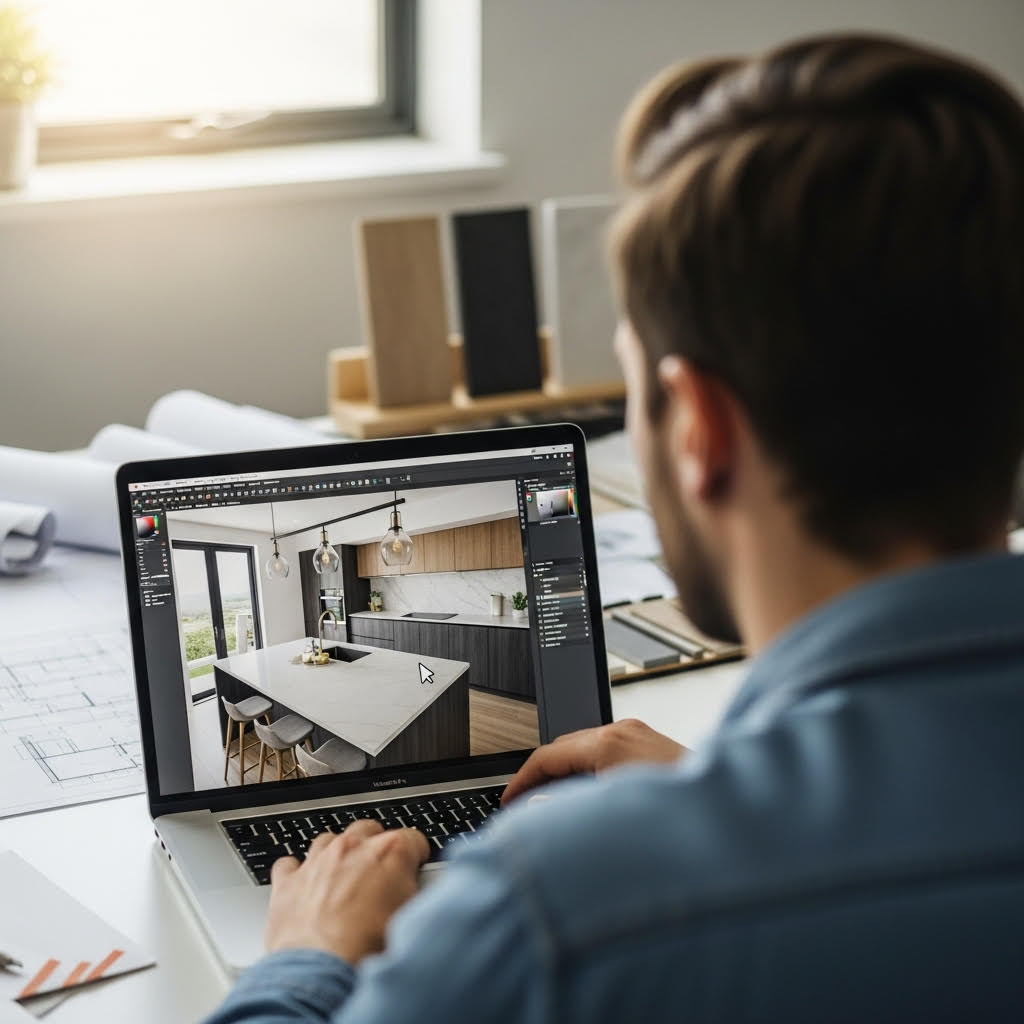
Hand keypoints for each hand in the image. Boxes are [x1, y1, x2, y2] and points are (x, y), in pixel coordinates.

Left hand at [265, 820, 429, 964]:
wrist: (321, 971)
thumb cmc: (368, 949)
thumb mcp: (410, 917)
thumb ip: (414, 892)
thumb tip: (416, 890)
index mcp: (389, 851)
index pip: (413, 839)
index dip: (417, 856)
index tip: (415, 868)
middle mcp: (352, 848)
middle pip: (368, 830)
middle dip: (375, 847)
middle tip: (379, 874)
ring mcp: (318, 861)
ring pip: (329, 841)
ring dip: (337, 856)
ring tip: (342, 881)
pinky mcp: (288, 882)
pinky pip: (289, 864)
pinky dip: (297, 873)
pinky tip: (304, 887)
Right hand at [501, 718, 686, 804]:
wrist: (740, 818)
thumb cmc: (687, 820)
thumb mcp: (612, 815)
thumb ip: (568, 811)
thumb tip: (538, 811)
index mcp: (610, 744)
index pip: (547, 755)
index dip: (521, 782)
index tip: (508, 802)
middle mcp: (624, 732)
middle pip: (564, 748)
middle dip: (541, 778)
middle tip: (524, 810)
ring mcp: (640, 736)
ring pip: (585, 751)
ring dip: (566, 777)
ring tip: (554, 810)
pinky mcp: (654, 746)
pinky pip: (606, 755)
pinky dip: (588, 775)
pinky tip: (589, 801)